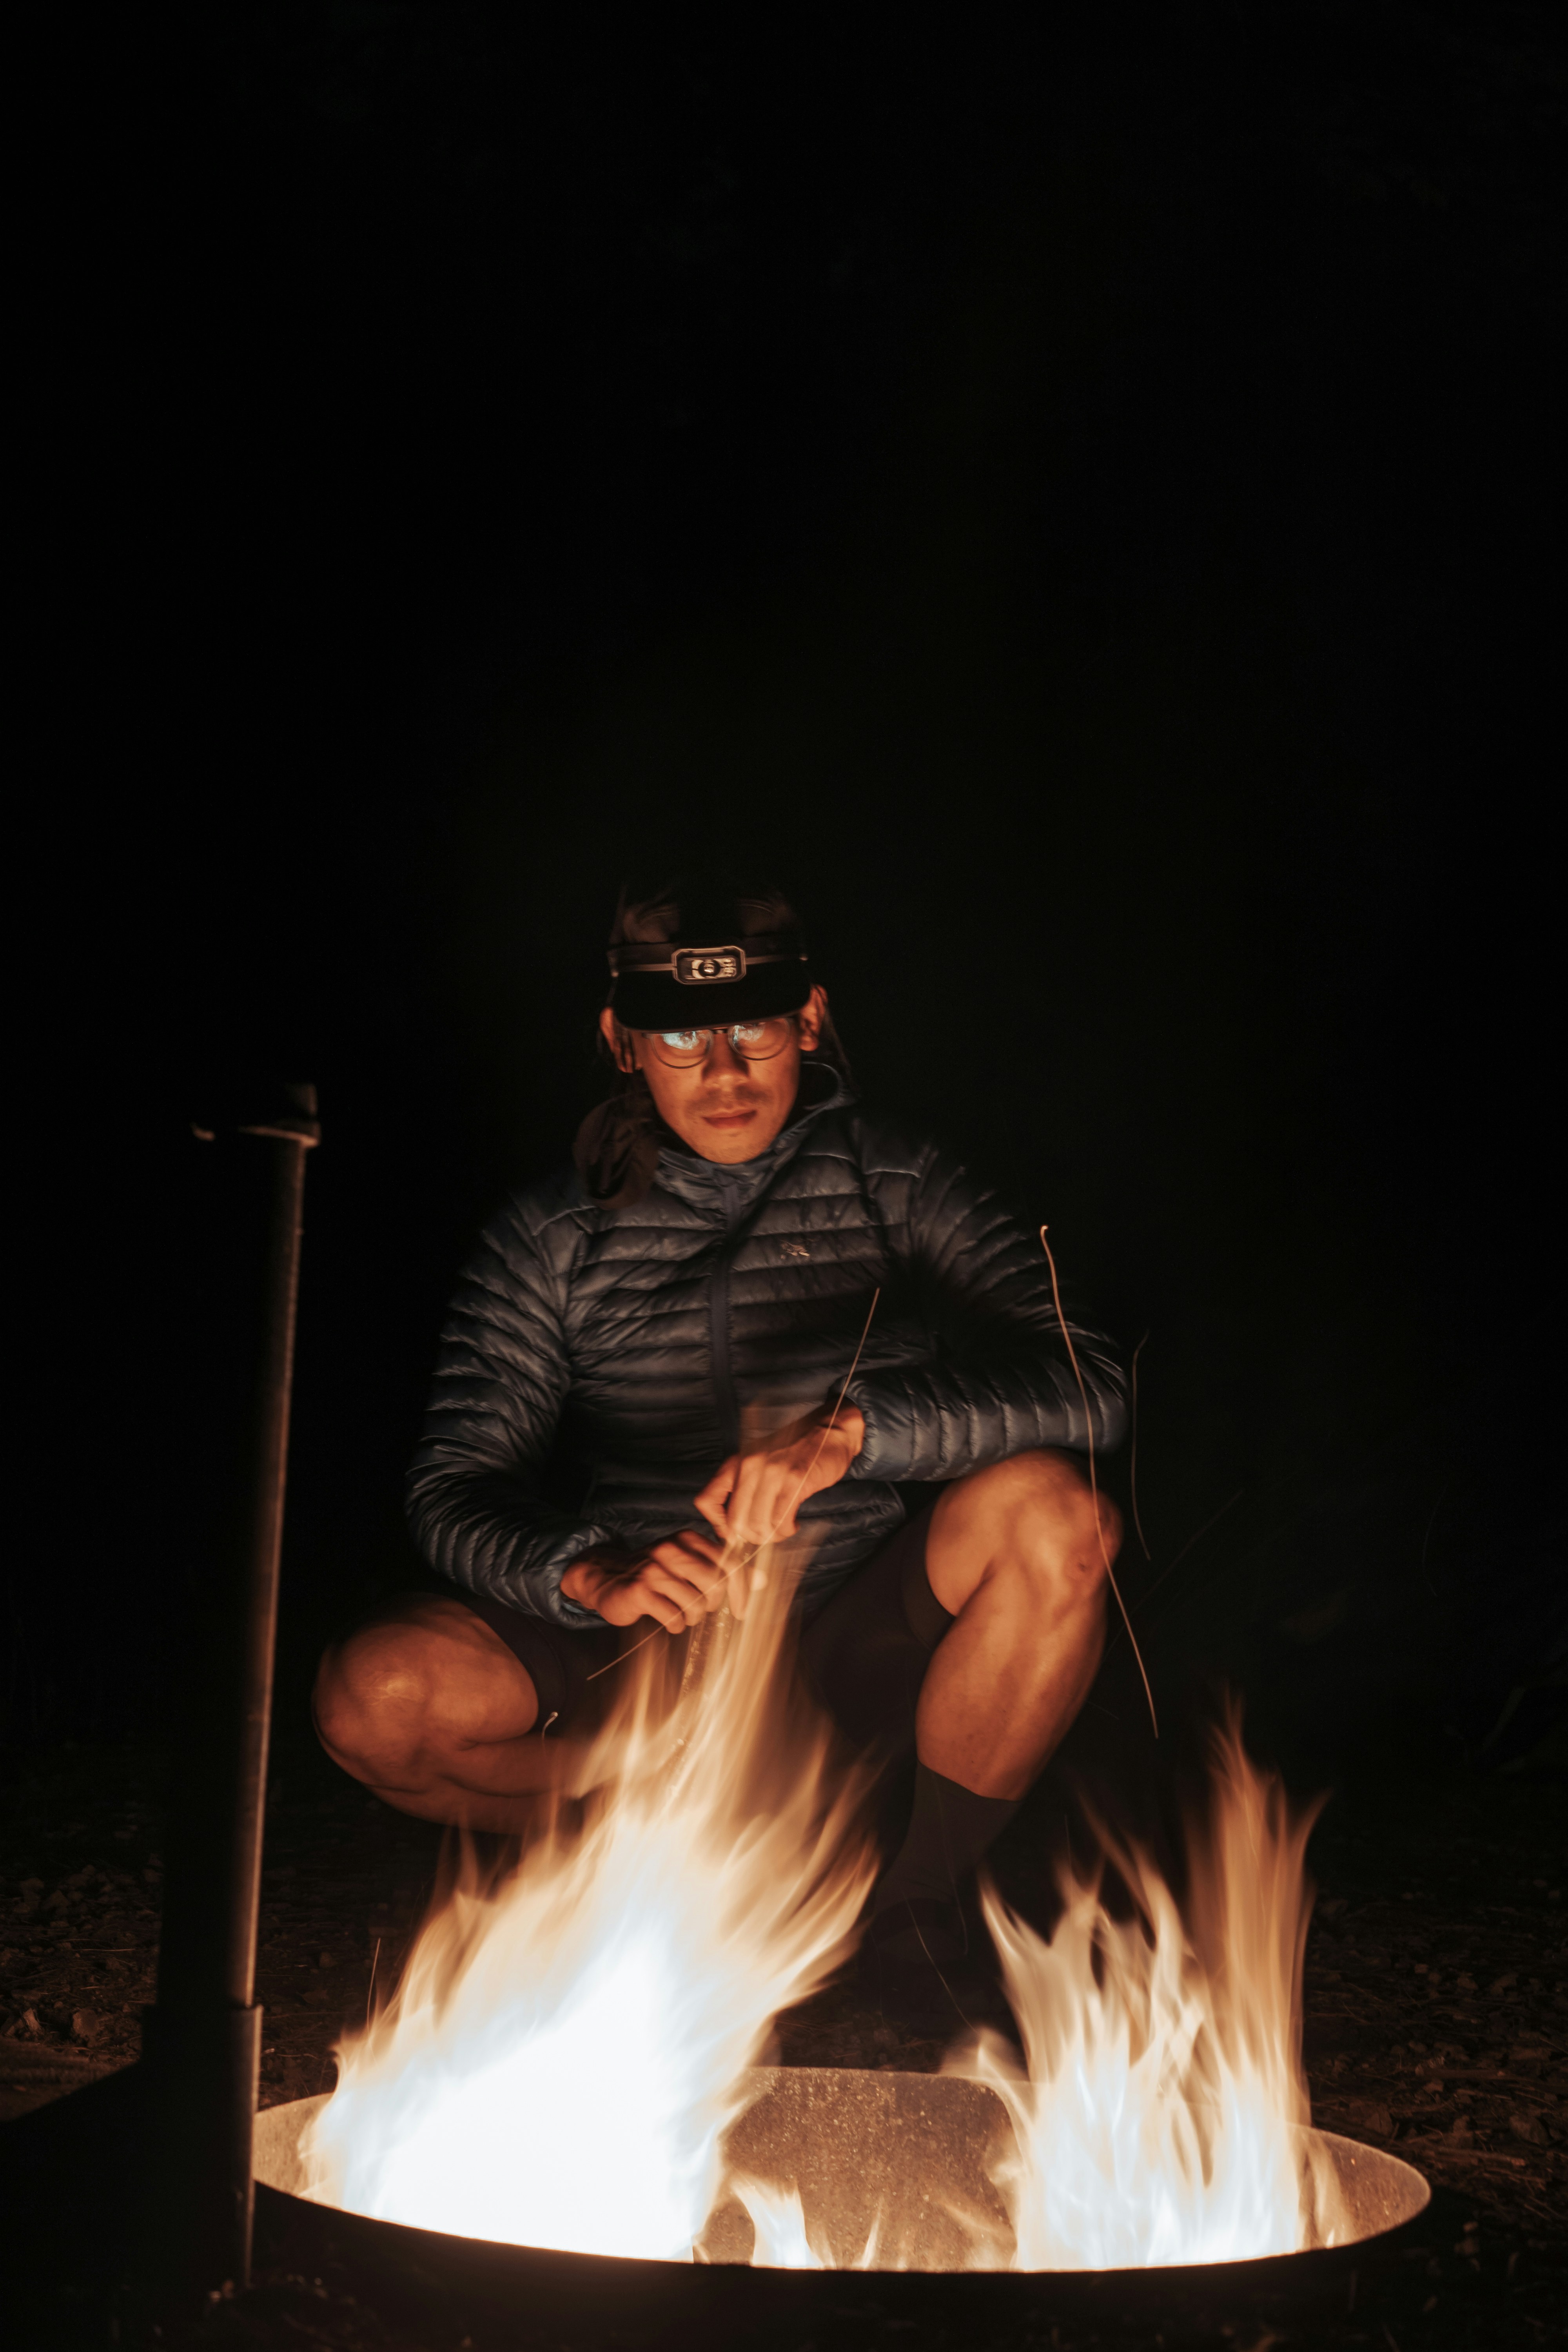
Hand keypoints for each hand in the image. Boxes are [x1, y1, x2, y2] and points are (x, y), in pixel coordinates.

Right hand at [560, 1530, 729, 1631]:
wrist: (607, 1577)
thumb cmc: (655, 1573)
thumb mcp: (688, 1563)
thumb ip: (723, 1570)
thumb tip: (762, 1581)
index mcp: (687, 1539)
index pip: (729, 1563)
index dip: (742, 1590)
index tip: (742, 1610)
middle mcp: (671, 1549)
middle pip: (716, 1584)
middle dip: (714, 1604)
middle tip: (702, 1607)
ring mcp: (654, 1569)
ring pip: (696, 1604)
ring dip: (693, 1617)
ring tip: (681, 1611)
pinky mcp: (639, 1592)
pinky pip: (675, 1618)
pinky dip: (676, 1625)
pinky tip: (666, 1617)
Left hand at [692, 1403, 865, 1552]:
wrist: (829, 1430)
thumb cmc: (795, 1451)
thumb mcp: (759, 1462)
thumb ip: (744, 1488)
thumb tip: (733, 1528)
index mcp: (736, 1464)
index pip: (706, 1501)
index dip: (717, 1526)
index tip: (734, 1534)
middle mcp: (749, 1467)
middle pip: (734, 1522)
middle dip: (750, 1538)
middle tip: (766, 1536)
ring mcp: (772, 1473)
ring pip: (758, 1525)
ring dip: (771, 1536)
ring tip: (782, 1530)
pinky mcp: (795, 1480)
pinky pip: (781, 1520)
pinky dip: (786, 1530)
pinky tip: (793, 1524)